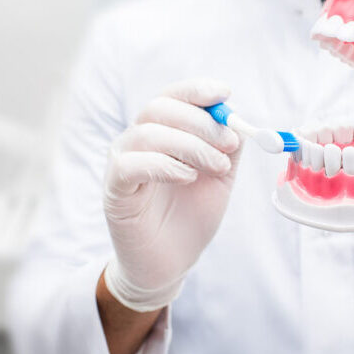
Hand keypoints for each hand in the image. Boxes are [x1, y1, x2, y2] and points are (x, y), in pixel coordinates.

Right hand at [102, 78, 241, 312]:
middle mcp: (136, 140)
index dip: (196, 90)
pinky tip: (187, 178)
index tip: (224, 93)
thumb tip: (238, 120)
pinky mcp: (114, 190)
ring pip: (149, 133)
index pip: (172, 97)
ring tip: (216, 167)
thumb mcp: (219, 177)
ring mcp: (122, 163)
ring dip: (190, 145)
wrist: (171, 263)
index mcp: (162, 132)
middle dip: (201, 121)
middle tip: (229, 143)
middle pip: (160, 108)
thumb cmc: (191, 216)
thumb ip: (228, 148)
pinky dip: (165, 165)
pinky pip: (132, 164)